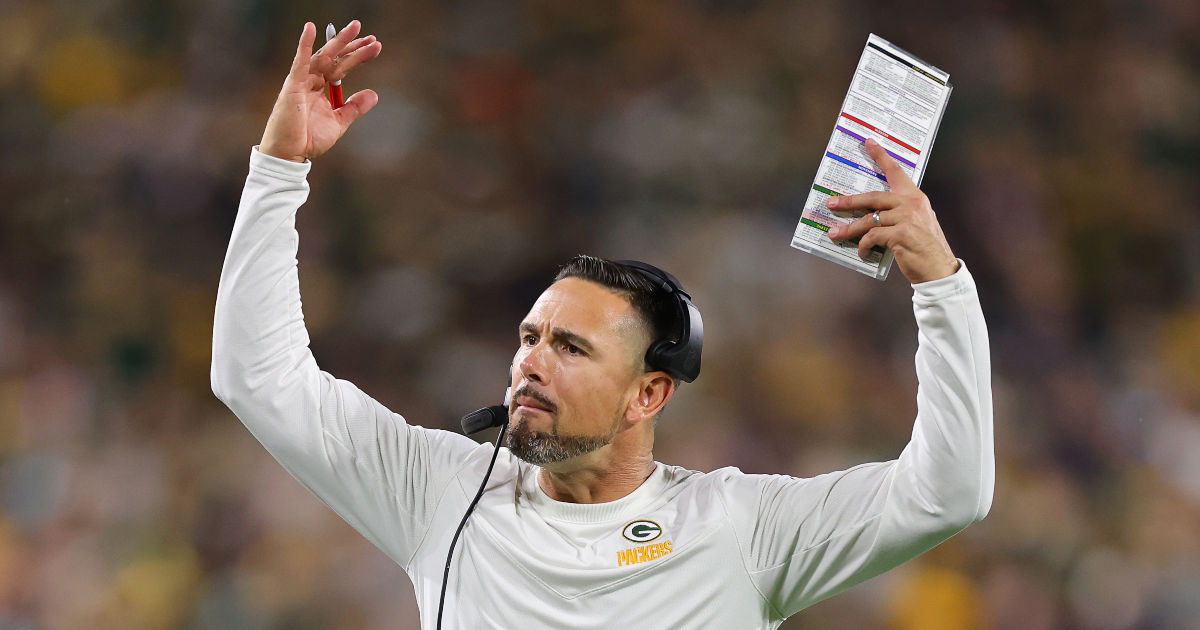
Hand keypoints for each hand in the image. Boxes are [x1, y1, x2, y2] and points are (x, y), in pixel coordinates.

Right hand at [260, 21, 382, 161]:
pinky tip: (310, 28)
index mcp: (321, 88)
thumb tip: (374, 94)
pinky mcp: (293, 85)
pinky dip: (304, 45)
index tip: (375, 47)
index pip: (342, 66)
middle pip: (335, 58)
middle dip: (354, 46)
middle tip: (372, 38)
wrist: (291, 153)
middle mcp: (312, 80)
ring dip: (339, 41)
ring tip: (355, 28)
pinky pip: (300, 62)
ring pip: (323, 56)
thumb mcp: (339, 122)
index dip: (358, 56)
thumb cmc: (309, 138)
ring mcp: (302, 81)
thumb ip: (354, 107)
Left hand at [825, 138, 959, 282]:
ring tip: (835, 234)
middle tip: (831, 203)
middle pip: (872, 197)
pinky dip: (863, 245)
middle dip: (848, 202)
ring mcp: (906, 218)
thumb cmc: (925, 247)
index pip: (896, 172)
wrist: (939, 269)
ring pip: (868, 220)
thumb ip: (899, 213)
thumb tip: (872, 214)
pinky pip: (872, 237)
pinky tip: (862, 252)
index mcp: (914, 197)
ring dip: (849, 229)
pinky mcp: (900, 235)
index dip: (881, 156)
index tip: (869, 143)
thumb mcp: (917, 222)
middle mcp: (910, 203)